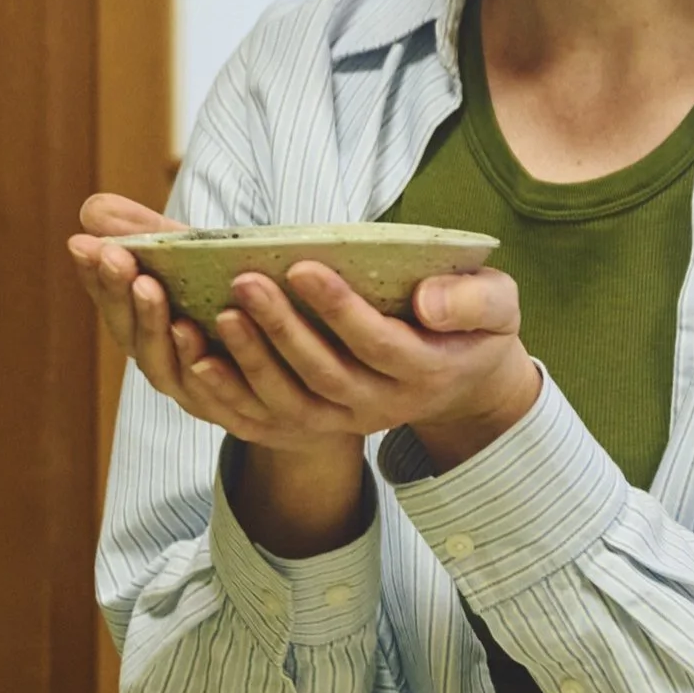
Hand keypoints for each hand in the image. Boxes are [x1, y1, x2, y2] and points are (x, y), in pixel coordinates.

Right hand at [65, 194, 353, 454]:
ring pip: (169, 372)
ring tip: (152, 289)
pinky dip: (207, 379)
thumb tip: (92, 208)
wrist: (318, 371)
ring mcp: (203, 397)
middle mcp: (169, 369)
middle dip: (121, 296)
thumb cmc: (249, 305)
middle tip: (116, 258)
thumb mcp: (203, 264)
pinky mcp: (248, 417)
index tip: (84, 243)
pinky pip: (222, 403)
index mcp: (152, 332)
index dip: (96, 276)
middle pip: (133, 338)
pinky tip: (203, 352)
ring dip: (156, 330)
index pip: (114, 303)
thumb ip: (155, 235)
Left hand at [200, 261, 540, 465]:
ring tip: (219, 314)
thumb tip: (427, 302)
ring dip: (250, 362)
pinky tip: (196, 359)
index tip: (302, 266)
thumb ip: (472, 301)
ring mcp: (347, 421)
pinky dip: (229, 396)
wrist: (459, 379)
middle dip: (283, 329)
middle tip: (245, 282)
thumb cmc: (472, 323)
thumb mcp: (497, 305)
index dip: (340, 310)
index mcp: (427, 370)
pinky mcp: (316, 426)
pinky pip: (266, 422)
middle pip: (326, 375)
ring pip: (292, 403)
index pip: (380, 344)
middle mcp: (384, 405)